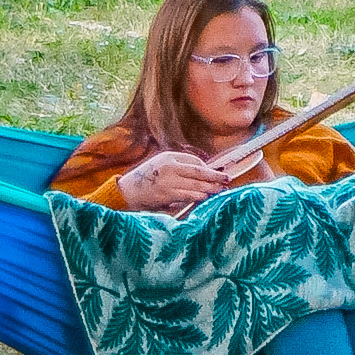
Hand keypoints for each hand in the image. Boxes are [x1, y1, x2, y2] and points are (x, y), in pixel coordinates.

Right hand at [113, 148, 229, 212]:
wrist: (127, 191)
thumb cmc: (146, 179)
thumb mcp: (161, 165)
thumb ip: (179, 166)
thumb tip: (202, 171)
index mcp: (169, 158)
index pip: (194, 162)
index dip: (208, 169)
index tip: (217, 173)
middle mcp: (170, 167)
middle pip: (199, 172)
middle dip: (215, 177)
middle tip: (227, 179)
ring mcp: (168, 181)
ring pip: (195, 184)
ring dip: (210, 188)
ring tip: (220, 190)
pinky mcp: (167, 194)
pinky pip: (187, 195)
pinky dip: (198, 196)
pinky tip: (205, 197)